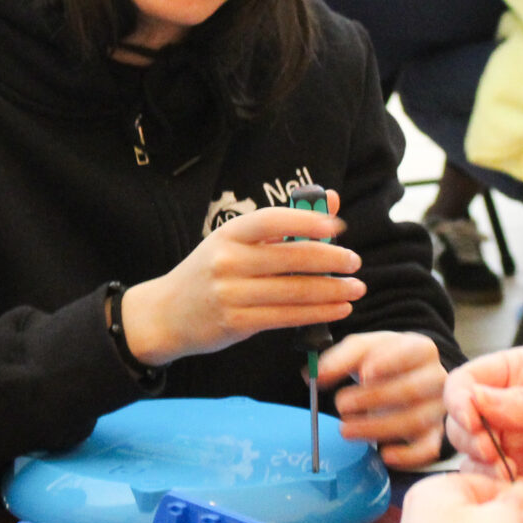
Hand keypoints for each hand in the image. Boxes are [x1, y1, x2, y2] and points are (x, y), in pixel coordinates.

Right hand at [117, 200, 363, 365]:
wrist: (166, 314)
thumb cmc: (210, 273)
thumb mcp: (236, 243)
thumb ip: (284, 225)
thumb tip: (331, 200)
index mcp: (229, 233)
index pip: (273, 220)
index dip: (308, 220)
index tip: (338, 225)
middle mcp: (228, 260)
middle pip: (291, 256)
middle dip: (331, 259)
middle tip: (355, 262)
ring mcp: (230, 293)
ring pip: (294, 290)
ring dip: (332, 290)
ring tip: (355, 288)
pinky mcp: (236, 322)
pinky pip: (286, 316)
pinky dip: (318, 313)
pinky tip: (338, 309)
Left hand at [318, 331, 447, 468]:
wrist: (408, 379)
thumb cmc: (384, 362)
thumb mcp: (363, 351)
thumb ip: (338, 358)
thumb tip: (313, 375)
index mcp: (421, 348)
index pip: (410, 352)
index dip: (388, 363)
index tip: (363, 373)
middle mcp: (437, 377)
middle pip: (411, 389)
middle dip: (372, 398)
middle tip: (341, 405)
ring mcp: (439, 408)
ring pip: (414, 420)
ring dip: (376, 427)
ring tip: (345, 429)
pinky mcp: (438, 435)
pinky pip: (428, 449)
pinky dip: (407, 455)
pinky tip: (384, 454)